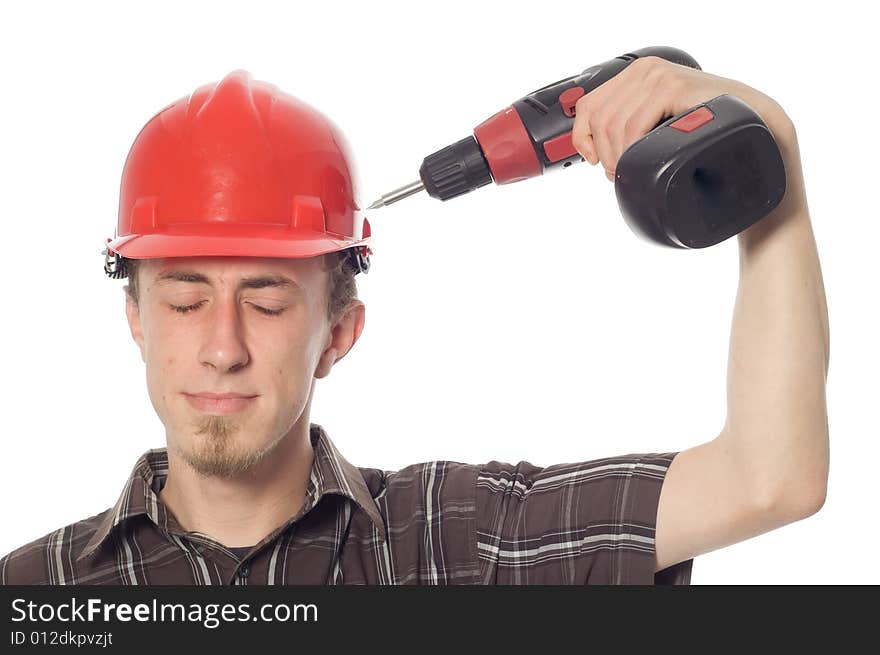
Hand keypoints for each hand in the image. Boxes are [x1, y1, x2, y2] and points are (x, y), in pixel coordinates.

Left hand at [571, 56, 796, 181]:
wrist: (753, 132)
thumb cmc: (707, 134)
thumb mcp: (659, 125)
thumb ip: (629, 126)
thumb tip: (591, 150)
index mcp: (636, 75)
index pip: (588, 105)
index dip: (585, 138)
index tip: (597, 161)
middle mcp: (645, 70)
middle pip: (599, 118)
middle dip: (605, 154)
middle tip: (620, 174)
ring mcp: (659, 75)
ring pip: (613, 125)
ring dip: (617, 157)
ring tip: (633, 172)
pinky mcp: (674, 87)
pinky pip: (633, 126)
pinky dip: (631, 150)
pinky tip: (642, 161)